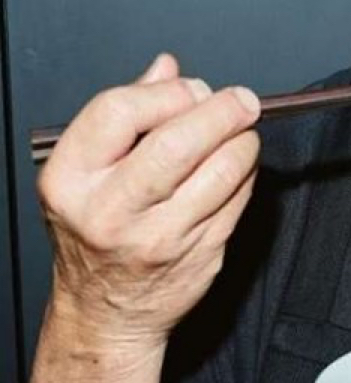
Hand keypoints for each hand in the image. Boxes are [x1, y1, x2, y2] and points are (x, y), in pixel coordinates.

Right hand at [37, 52, 261, 353]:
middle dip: (222, 110)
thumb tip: (166, 68)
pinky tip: (236, 168)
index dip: (167, 91)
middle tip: (241, 101)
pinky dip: (247, 173)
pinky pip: (240, 198)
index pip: (119, 111)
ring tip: (240, 133)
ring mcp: (158, 237)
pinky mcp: (199, 254)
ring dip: (243, 140)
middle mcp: (109, 210)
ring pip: (222, 168)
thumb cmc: (94, 233)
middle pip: (178, 140)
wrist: (104, 314)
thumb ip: (127, 114)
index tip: (191, 88)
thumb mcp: (86, 172)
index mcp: (71, 180)